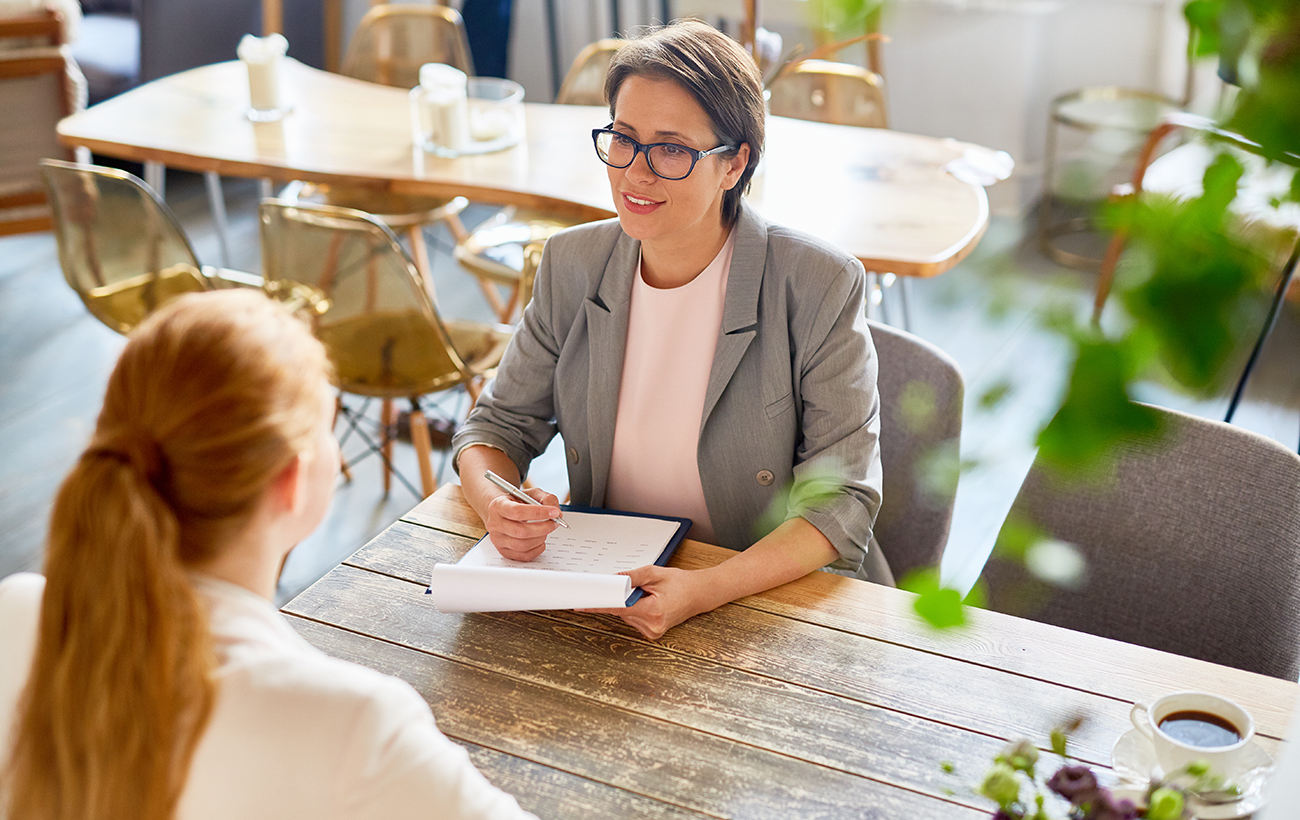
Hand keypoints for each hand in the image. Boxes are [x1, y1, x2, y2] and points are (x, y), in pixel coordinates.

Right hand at [483, 487, 561, 561]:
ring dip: (541, 538)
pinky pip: (524, 556)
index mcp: (498, 506)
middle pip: (521, 531)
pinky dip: (537, 549)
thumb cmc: (516, 502)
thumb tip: (557, 513)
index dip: (538, 513)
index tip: (554, 512)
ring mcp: (498, 539)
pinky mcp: (504, 551)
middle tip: (555, 522)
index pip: (517, 511)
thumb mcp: (530, 493)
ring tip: (545, 530)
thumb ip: (546, 499)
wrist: (501, 512)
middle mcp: (495, 524)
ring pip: (523, 545)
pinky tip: (540, 540)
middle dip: (543, 527)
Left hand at [585, 565, 714, 639]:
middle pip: (621, 611)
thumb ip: (631, 577)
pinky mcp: (652, 633)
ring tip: (651, 595)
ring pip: (626, 616)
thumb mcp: (654, 573)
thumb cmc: (681, 583)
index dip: (598, 605)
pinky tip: (651, 603)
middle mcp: (652, 626)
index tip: (581, 605)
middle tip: (639, 588)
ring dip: (631, 604)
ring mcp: (652, 632)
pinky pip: (633, 620)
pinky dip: (636, 610)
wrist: (699, 594)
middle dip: (623, 598)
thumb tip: (611, 580)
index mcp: (652, 611)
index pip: (617, 608)